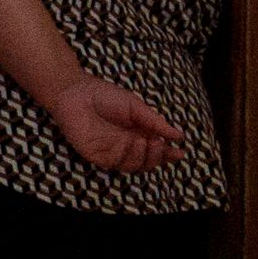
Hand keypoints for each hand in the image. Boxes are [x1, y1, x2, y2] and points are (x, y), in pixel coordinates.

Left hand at [50, 76, 184, 173]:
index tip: (180, 152)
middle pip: (146, 162)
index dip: (168, 154)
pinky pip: (113, 163)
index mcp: (137, 134)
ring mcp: (110, 151)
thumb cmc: (104, 96)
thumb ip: (155, 123)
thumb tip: (178, 135)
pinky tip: (130, 143)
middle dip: (157, 157)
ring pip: (132, 166)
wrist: (77, 92)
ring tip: (144, 141)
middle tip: (158, 143)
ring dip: (143, 157)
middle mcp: (125, 145)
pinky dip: (126, 156)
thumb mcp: (136, 108)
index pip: (155, 150)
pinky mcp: (95, 154)